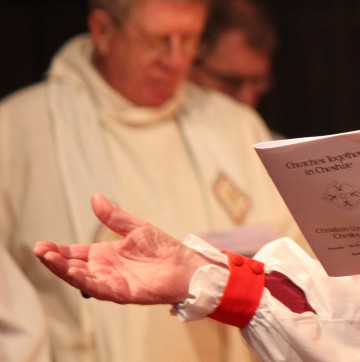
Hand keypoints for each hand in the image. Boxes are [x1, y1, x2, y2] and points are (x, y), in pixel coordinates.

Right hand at [33, 193, 210, 304]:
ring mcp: (112, 282)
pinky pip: (100, 289)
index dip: (58, 250)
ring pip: (81, 278)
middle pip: (73, 266)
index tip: (41, 244)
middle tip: (39, 250)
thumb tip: (95, 197)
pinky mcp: (123, 293)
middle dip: (55, 260)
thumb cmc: (164, 248)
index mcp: (105, 254)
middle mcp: (105, 270)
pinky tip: (73, 273)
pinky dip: (85, 282)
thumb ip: (114, 217)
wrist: (187, 265)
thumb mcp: (136, 228)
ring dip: (64, 270)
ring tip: (49, 259)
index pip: (75, 253)